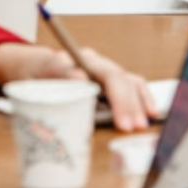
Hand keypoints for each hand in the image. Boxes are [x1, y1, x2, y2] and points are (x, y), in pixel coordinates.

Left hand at [0, 43, 155, 131]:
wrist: (36, 68)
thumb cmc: (38, 74)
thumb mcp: (40, 74)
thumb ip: (59, 74)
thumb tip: (81, 79)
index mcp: (80, 60)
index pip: (106, 75)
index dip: (117, 98)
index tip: (120, 120)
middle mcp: (97, 64)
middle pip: (119, 79)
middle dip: (127, 104)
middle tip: (129, 128)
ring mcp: (106, 72)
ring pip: (130, 82)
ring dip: (138, 104)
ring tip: (141, 125)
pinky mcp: (111, 82)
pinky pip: (133, 86)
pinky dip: (143, 99)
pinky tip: (151, 113)